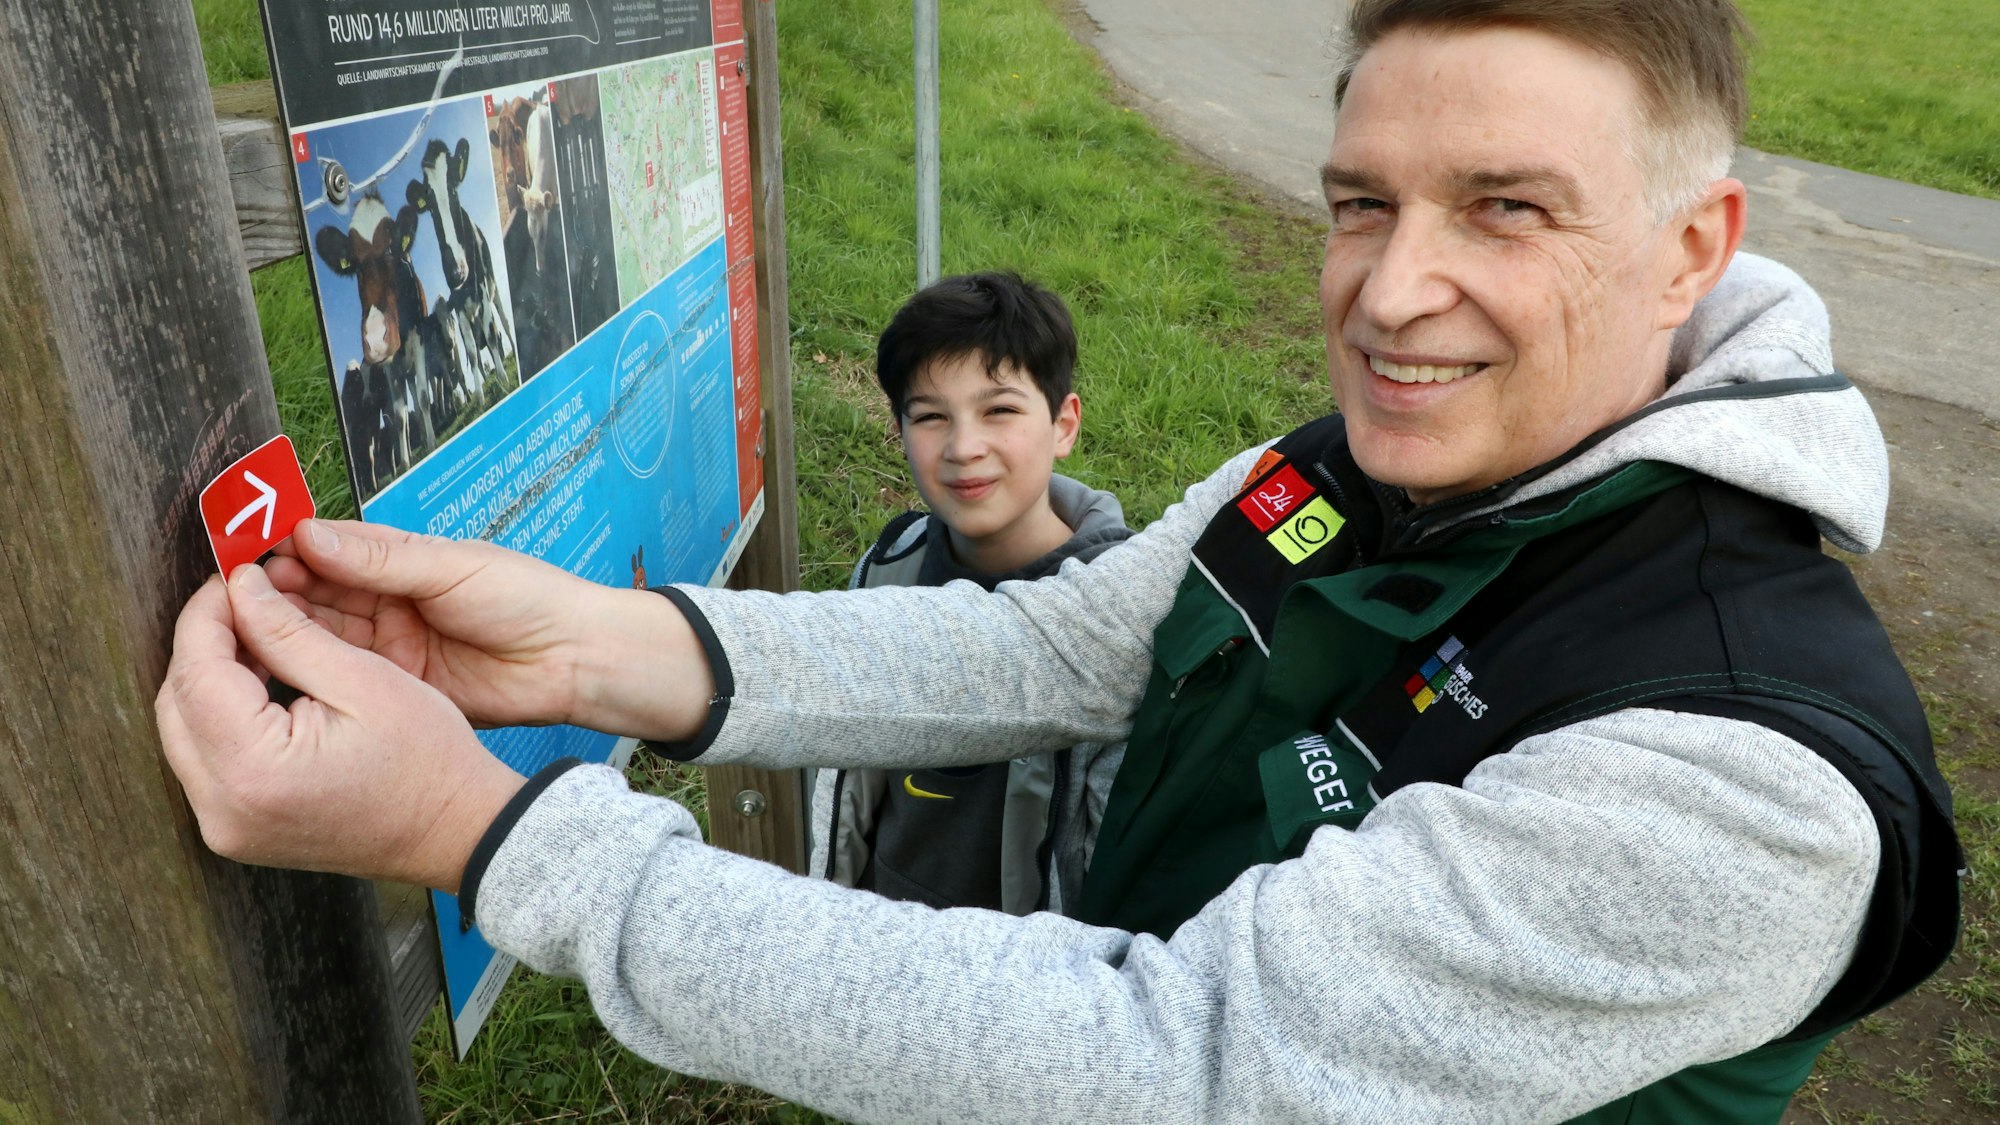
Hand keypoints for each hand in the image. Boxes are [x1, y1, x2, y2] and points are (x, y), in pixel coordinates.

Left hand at [156, 566, 524, 889]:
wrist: (454, 830)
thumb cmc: (426, 759)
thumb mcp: (363, 679)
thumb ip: (288, 632)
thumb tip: (240, 587)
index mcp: (254, 770)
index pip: (196, 673)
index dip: (207, 615)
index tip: (234, 578)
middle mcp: (223, 808)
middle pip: (177, 702)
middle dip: (206, 644)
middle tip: (249, 603)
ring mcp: (225, 827)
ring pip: (183, 729)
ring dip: (211, 679)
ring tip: (261, 642)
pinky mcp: (234, 830)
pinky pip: (204, 759)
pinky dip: (222, 716)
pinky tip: (261, 687)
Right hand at [267, 518, 605, 728]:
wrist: (574, 661)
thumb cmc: (526, 598)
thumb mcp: (450, 569)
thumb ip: (380, 560)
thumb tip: (306, 534)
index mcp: (402, 563)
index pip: (329, 549)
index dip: (287, 549)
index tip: (244, 551)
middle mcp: (387, 603)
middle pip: (315, 594)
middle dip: (274, 592)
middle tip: (231, 593)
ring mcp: (389, 647)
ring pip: (321, 636)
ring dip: (282, 631)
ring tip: (239, 626)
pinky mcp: (396, 687)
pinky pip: (342, 678)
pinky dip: (306, 671)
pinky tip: (269, 667)